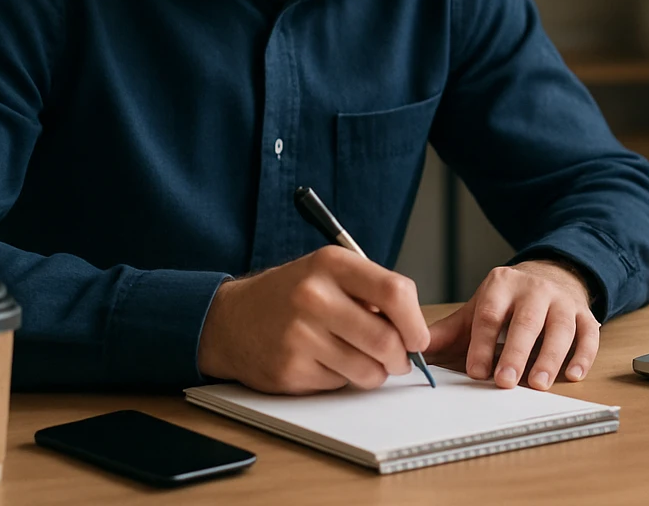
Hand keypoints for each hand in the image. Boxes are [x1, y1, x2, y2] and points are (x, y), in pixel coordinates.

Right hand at [197, 245, 429, 393]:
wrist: (231, 320)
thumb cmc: (291, 295)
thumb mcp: (329, 273)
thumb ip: (372, 292)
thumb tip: (415, 330)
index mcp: (331, 264)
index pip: (396, 293)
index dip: (415, 322)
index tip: (418, 337)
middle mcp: (314, 297)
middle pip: (386, 340)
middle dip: (400, 357)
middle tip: (398, 359)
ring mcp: (300, 335)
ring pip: (367, 370)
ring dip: (375, 373)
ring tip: (362, 361)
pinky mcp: (290, 369)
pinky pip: (339, 384)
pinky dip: (343, 380)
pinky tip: (326, 363)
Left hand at [426, 260, 598, 390]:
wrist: (549, 276)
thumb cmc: (507, 302)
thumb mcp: (477, 310)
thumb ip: (448, 332)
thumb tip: (414, 351)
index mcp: (501, 284)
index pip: (490, 314)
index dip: (482, 344)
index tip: (476, 372)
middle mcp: (534, 288)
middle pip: (526, 321)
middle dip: (516, 353)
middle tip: (505, 382)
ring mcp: (562, 300)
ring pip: (560, 328)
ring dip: (550, 357)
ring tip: (539, 383)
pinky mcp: (584, 313)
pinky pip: (589, 333)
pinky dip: (583, 355)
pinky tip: (573, 375)